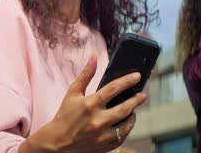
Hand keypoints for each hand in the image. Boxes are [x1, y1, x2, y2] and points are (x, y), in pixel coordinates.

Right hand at [30, 54, 145, 151]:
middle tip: (143, 94)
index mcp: (89, 105)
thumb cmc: (65, 115)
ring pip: (126, 124)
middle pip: (124, 108)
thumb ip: (85, 75)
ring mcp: (102, 135)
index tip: (137, 76)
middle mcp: (97, 120)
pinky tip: (125, 121)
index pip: (113, 89)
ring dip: (133, 115)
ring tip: (134, 108)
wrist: (57, 142)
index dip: (127, 81)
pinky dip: (126, 128)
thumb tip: (94, 56)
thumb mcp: (72, 93)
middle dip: (136, 99)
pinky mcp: (105, 146)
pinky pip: (122, 136)